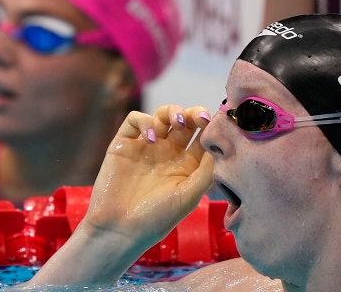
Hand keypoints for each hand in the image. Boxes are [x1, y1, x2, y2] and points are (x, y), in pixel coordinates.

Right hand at [84, 105, 213, 247]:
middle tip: (201, 117)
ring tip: (177, 122)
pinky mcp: (124, 144)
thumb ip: (207, 170)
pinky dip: (144, 121)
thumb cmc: (157, 219)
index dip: (211, 126)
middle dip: (194, 114)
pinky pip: (134, 120)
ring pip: (162, 116)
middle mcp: (168, 153)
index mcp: (187, 165)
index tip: (216, 124)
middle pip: (185, 122)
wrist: (119, 229)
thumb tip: (220, 145)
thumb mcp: (189, 196)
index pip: (202, 136)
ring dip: (172, 112)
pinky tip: (150, 138)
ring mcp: (146, 147)